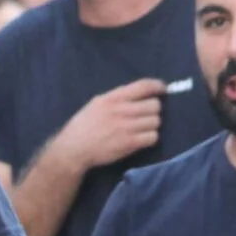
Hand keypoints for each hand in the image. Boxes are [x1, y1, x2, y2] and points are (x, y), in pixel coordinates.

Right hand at [51, 79, 165, 173]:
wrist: (73, 149)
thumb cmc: (83, 126)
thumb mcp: (96, 104)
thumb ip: (115, 98)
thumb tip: (137, 94)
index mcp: (113, 98)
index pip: (143, 86)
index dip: (157, 86)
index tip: (162, 89)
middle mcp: (121, 110)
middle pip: (154, 105)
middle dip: (154, 110)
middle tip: (148, 116)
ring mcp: (127, 127)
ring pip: (156, 122)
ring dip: (152, 125)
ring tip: (143, 129)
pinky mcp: (130, 143)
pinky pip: (153, 137)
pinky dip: (151, 138)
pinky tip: (143, 139)